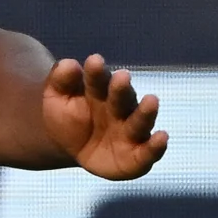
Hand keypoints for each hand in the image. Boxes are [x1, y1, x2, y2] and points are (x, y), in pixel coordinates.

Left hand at [40, 52, 167, 179]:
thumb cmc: (67, 119)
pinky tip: (162, 137)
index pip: (99, 80)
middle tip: (121, 76)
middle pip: (122, 98)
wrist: (71, 151)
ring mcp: (131, 132)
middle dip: (121, 89)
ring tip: (151, 100)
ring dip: (146, 112)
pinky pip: (148, 152)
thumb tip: (68, 63)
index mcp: (100, 93)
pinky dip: (156, 146)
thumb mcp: (56, 100)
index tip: (94, 60)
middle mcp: (120, 110)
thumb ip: (60, 82)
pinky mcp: (138, 156)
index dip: (96, 72)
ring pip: (140, 121)